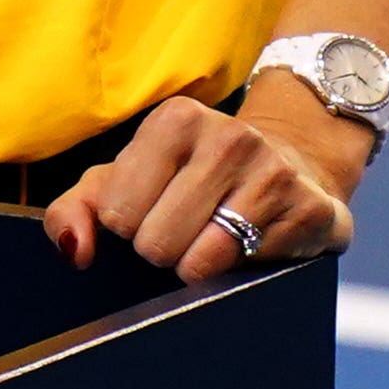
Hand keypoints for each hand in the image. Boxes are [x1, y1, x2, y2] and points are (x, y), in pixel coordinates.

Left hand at [43, 84, 361, 282]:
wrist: (289, 165)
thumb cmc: (186, 176)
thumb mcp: (121, 181)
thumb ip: (75, 210)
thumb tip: (75, 251)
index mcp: (174, 120)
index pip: (116, 212)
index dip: (126, 226)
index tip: (146, 211)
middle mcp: (228, 136)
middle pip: (156, 241)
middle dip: (161, 250)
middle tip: (181, 231)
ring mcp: (275, 170)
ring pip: (202, 259)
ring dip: (197, 265)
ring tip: (210, 238)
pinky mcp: (312, 209)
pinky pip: (251, 266)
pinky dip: (242, 269)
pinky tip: (253, 241)